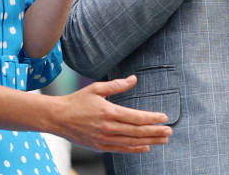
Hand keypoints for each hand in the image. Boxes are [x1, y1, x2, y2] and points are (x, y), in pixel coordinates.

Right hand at [53, 75, 171, 152]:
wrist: (58, 118)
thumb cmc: (77, 101)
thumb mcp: (96, 88)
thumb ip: (117, 85)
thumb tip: (134, 79)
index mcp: (109, 112)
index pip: (137, 117)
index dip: (152, 118)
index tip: (165, 117)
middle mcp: (108, 128)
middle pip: (138, 131)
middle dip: (156, 131)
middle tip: (170, 131)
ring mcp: (104, 139)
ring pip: (132, 142)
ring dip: (150, 141)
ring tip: (163, 140)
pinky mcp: (100, 146)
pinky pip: (122, 149)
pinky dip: (136, 149)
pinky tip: (146, 147)